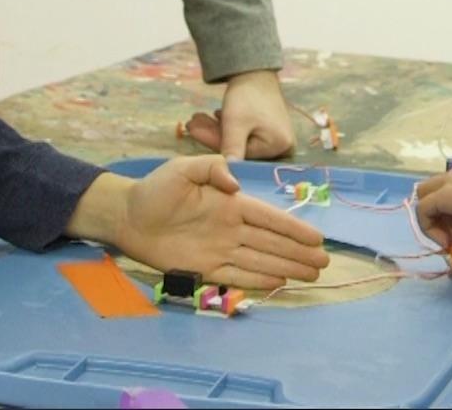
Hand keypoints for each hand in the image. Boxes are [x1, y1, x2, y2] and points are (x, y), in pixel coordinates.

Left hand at [110, 156, 328, 290]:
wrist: (127, 216)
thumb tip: (236, 185)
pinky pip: (237, 275)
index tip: (317, 238)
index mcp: (230, 204)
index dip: (294, 229)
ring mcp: (220, 249)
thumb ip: (211, 169)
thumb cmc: (155, 189)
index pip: (269, 218)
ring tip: (311, 275)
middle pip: (272, 242)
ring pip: (261, 260)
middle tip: (324, 263)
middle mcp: (231, 228)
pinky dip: (258, 280)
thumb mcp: (183, 168)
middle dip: (299, 253)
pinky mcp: (205, 268)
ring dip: (286, 268)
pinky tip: (279, 283)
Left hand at [184, 70, 295, 159]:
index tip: (193, 133)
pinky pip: (245, 134)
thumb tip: (226, 173)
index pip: (241, 153)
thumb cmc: (248, 95)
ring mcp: (276, 138)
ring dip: (217, 130)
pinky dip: (227, 127)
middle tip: (190, 125)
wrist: (256, 70)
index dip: (215, 143)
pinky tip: (211, 117)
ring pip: (239, 139)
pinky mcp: (269, 130)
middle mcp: (282, 146)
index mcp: (279, 146)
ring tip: (195, 119)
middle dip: (213, 135)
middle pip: (240, 147)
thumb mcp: (236, 122)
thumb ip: (231, 147)